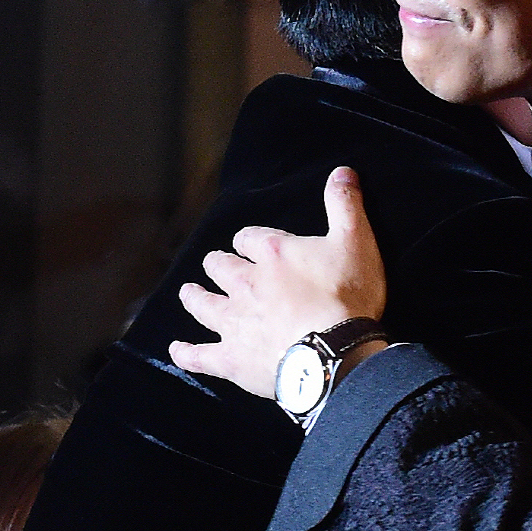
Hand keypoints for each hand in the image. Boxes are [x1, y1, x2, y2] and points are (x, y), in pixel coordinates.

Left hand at [169, 167, 386, 397]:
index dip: (249, 241)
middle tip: (214, 265)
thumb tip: (342, 171)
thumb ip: (345, 205)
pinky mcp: (231, 360)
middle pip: (221, 268)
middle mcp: (245, 284)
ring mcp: (234, 323)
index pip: (249, 238)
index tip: (250, 244)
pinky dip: (186, 353)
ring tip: (188, 293)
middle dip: (217, 265)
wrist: (334, 354)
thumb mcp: (355, 242)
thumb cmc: (346, 297)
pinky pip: (199, 356)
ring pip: (204, 305)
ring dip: (195, 298)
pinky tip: (176, 350)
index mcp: (272, 254)